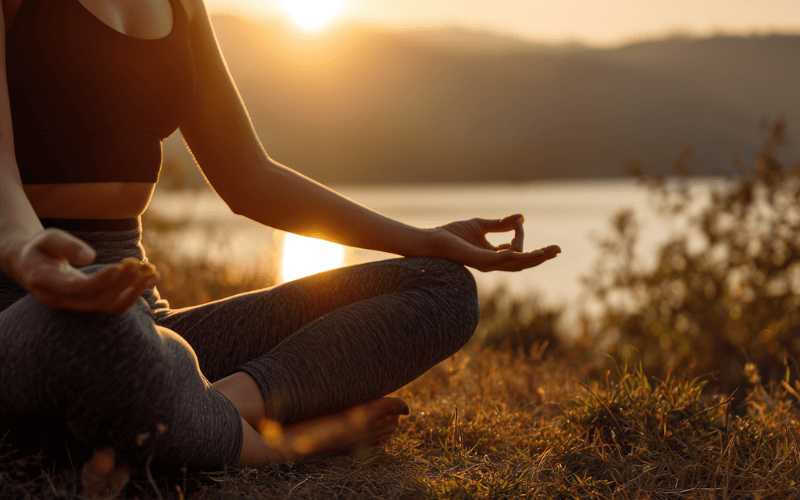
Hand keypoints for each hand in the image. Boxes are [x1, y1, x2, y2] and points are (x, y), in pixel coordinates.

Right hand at [8, 229, 157, 313]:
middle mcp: (57, 300)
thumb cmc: (41, 248)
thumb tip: (90, 257)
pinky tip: (148, 281)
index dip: (101, 280)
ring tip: (150, 272)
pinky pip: (111, 308)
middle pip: (96, 300)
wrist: (29, 266)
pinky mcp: (85, 308)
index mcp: (44, 282)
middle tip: (140, 264)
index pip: (77, 288)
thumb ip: (67, 246)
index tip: (122, 266)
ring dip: (132, 292)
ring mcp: (72, 308)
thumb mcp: (48, 238)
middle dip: (122, 283)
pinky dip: (132, 296)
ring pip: (106, 307)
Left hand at [426, 214, 559, 271]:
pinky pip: (505, 260)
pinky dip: (519, 256)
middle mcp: (493, 263)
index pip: (516, 248)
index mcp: (493, 255)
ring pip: (517, 264)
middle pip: (523, 263)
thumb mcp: (480, 225)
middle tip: (558, 250)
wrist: (433, 239)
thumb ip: (500, 224)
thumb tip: (520, 217)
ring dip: (535, 258)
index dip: (521, 234)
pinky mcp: (482, 261)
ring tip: (551, 252)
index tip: (519, 221)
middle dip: (541, 257)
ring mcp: (488, 264)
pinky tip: (531, 252)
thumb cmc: (453, 234)